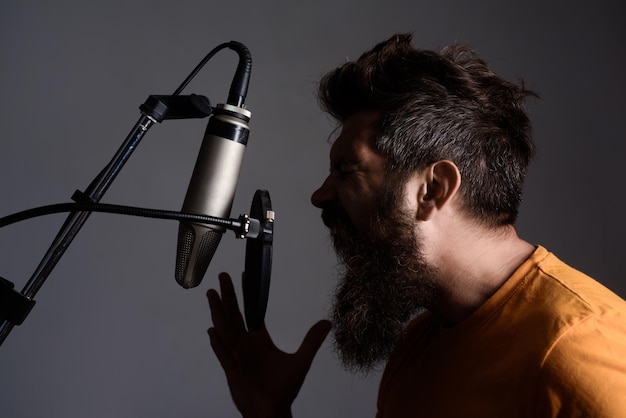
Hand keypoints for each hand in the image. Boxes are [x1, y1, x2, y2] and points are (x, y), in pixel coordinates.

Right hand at [207, 272, 331, 417]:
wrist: (273, 411)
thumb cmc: (284, 389)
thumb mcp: (301, 361)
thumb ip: (312, 341)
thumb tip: (328, 323)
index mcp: (260, 341)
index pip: (253, 312)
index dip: (248, 295)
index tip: (244, 276)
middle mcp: (247, 345)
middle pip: (235, 315)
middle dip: (229, 296)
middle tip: (223, 275)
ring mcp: (238, 357)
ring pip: (225, 330)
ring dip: (218, 312)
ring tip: (211, 294)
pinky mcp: (233, 372)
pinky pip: (223, 356)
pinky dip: (218, 344)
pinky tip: (211, 332)